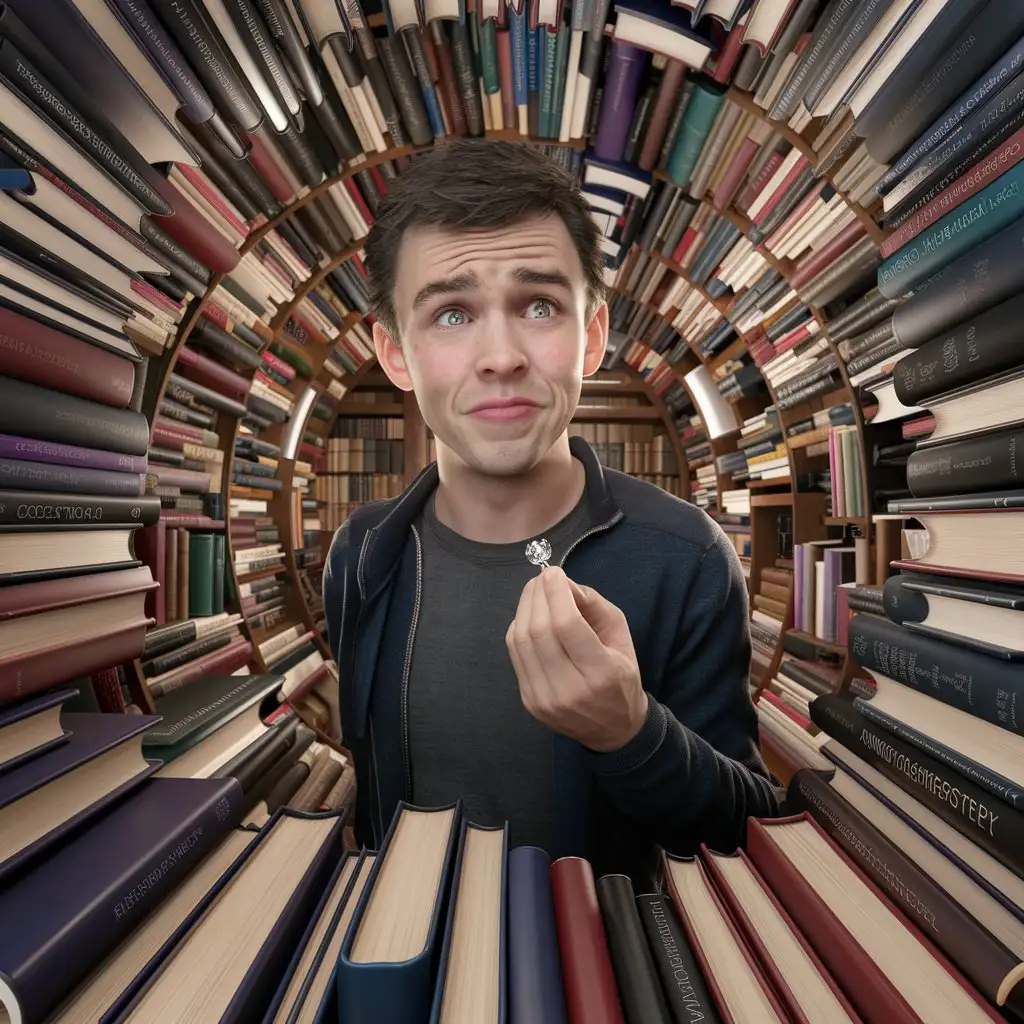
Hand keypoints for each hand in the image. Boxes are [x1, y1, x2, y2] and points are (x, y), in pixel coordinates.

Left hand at [505, 566, 648, 752]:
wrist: (613, 730)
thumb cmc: (621, 677)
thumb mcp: (621, 637)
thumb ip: (594, 606)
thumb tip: (562, 584)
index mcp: (600, 673)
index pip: (567, 625)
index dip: (556, 593)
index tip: (554, 572)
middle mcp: (569, 689)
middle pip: (540, 631)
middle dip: (537, 595)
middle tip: (542, 577)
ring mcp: (544, 698)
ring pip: (521, 642)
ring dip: (524, 608)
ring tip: (534, 590)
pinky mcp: (529, 701)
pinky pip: (515, 655)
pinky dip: (519, 628)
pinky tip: (529, 615)